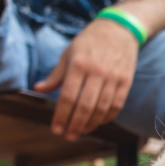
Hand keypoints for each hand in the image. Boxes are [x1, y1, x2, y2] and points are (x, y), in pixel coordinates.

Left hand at [33, 19, 139, 140]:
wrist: (120, 29)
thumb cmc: (89, 42)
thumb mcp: (69, 53)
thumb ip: (55, 74)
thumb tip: (38, 89)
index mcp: (78, 64)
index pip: (68, 96)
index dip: (61, 116)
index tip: (56, 129)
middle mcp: (96, 72)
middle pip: (85, 106)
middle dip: (75, 125)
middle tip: (68, 135)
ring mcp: (113, 77)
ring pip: (102, 108)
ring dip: (91, 124)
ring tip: (81, 131)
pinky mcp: (126, 81)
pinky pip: (116, 105)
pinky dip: (107, 117)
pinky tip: (98, 122)